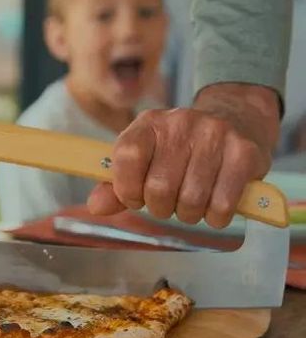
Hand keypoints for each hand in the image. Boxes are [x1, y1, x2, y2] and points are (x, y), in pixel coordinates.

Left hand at [87, 83, 280, 228]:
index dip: (127, 189)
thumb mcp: (144, 160)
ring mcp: (214, 134)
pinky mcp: (243, 152)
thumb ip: (116, 187)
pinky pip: (222, 204)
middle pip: (159, 188)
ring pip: (191, 200)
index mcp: (148, 123)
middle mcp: (180, 123)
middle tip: (169, 203)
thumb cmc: (179, 151)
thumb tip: (94, 207)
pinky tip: (214, 208)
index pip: (127, 156)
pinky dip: (215, 217)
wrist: (234, 120)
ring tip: (191, 203)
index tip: (136, 198)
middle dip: (161, 208)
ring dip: (189, 215)